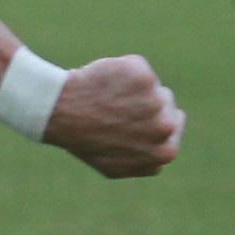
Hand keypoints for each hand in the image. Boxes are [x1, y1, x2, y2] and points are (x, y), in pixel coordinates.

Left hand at [45, 54, 184, 178]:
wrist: (60, 114)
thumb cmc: (83, 141)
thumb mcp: (114, 166)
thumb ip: (142, 162)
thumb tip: (157, 161)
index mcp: (164, 152)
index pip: (173, 129)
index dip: (154, 120)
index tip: (138, 116)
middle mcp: (164, 128)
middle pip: (166, 103)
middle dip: (146, 102)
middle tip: (116, 107)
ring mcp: (156, 101)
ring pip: (151, 85)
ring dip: (133, 87)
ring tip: (107, 98)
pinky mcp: (143, 78)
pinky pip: (136, 67)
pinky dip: (121, 70)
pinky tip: (102, 83)